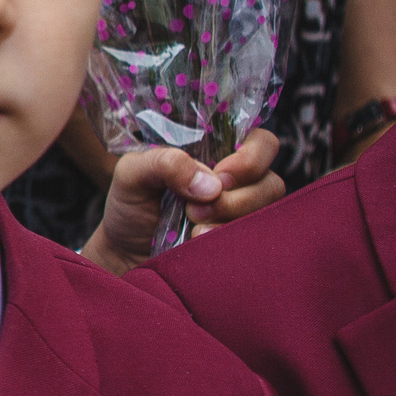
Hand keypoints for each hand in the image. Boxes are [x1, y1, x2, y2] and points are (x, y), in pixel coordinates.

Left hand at [81, 128, 283, 274]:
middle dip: (238, 197)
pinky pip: (255, 240)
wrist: (124, 253)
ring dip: (231, 219)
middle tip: (196, 209)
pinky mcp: (240, 243)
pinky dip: (228, 240)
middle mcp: (239, 183)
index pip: (261, 143)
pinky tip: (199, 241)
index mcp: (218, 154)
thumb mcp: (133, 173)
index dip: (252, 157)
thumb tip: (212, 184)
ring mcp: (243, 215)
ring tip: (194, 227)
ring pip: (266, 213)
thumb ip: (165, 163)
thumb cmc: (131, 205)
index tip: (222, 175)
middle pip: (271, 182)